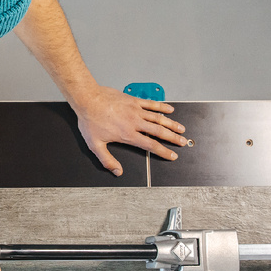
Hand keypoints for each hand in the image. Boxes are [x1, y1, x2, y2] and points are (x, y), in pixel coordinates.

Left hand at [70, 85, 186, 175]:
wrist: (87, 99)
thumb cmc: (90, 120)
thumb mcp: (95, 145)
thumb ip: (107, 160)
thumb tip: (117, 171)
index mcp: (128, 135)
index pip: (151, 146)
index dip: (164, 152)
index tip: (173, 155)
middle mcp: (135, 122)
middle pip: (159, 131)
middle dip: (173, 138)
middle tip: (183, 142)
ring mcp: (135, 110)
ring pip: (158, 118)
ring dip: (171, 123)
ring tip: (181, 128)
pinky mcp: (133, 100)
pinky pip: (151, 104)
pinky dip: (162, 107)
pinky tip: (170, 110)